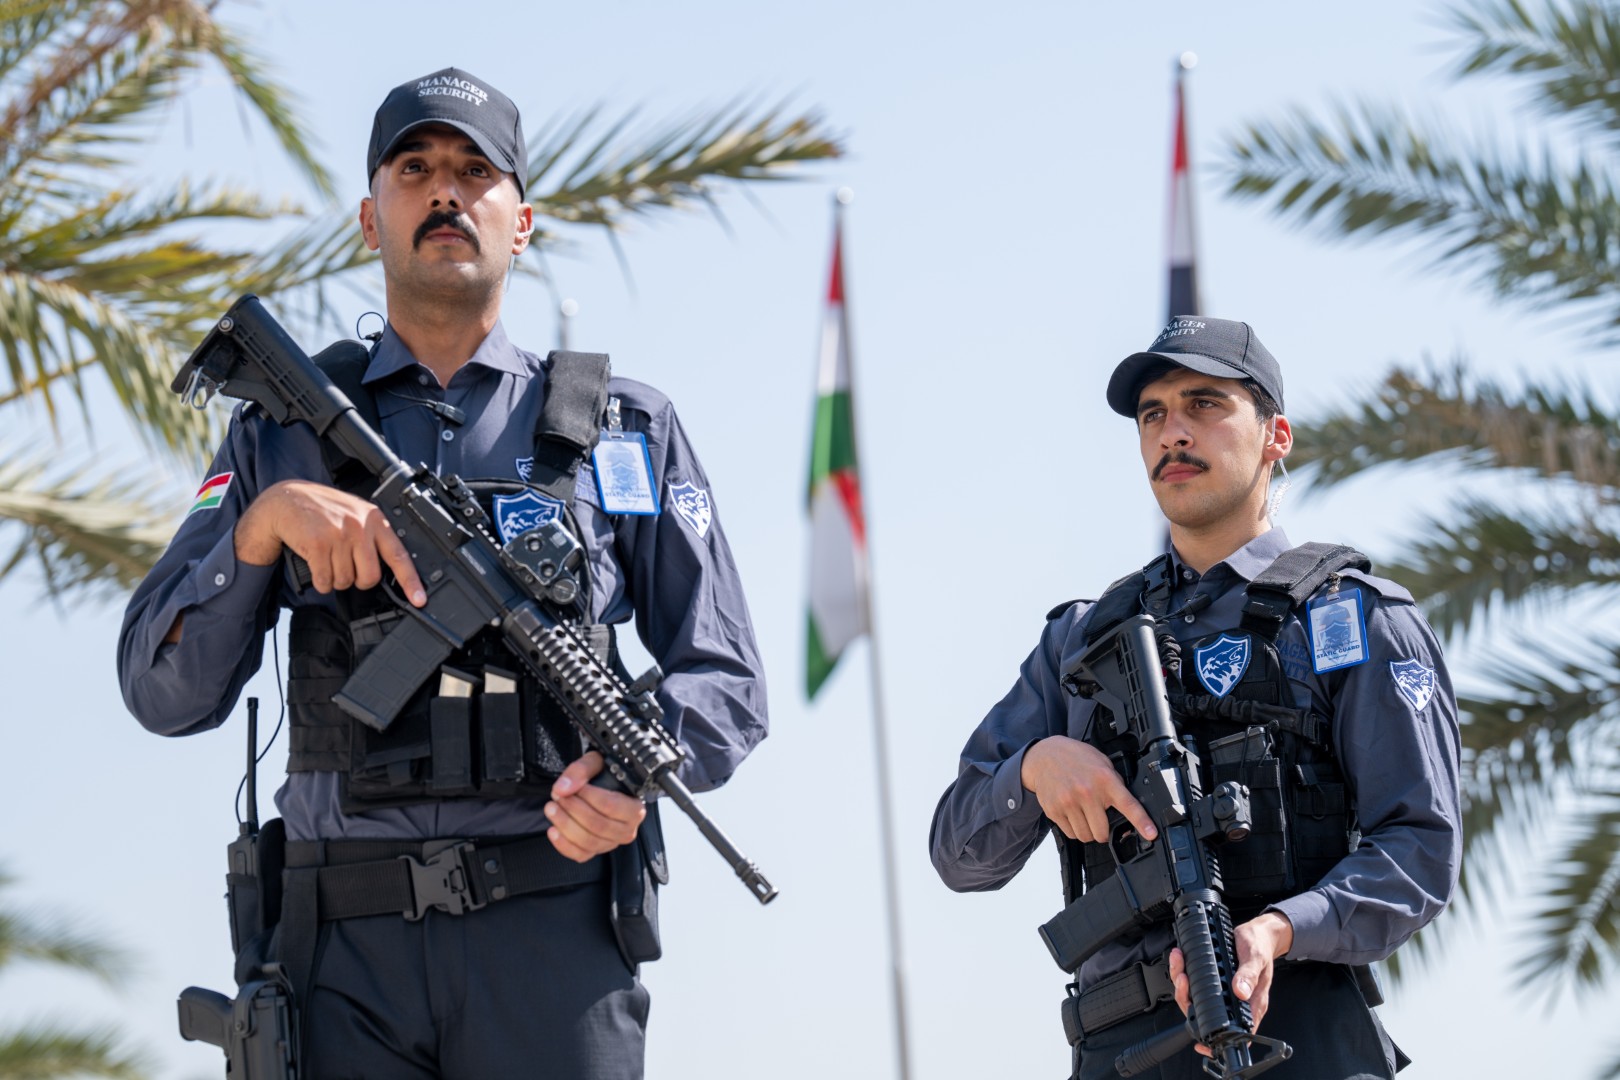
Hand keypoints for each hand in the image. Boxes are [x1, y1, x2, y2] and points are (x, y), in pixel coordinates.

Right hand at [234, 479, 425, 604]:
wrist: (286, 500)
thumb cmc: (321, 510)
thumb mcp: (354, 515)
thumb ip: (371, 536)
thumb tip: (386, 570)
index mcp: (374, 519)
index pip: (398, 555)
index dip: (410, 581)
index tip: (419, 599)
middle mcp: (360, 526)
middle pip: (370, 577)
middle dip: (357, 580)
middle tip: (345, 567)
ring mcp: (339, 535)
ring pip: (345, 581)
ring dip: (334, 578)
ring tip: (326, 558)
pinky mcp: (318, 544)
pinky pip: (325, 580)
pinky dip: (320, 581)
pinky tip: (316, 565)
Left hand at [545, 751, 645, 861]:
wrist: (600, 787)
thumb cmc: (603, 775)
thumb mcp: (595, 762)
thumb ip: (581, 770)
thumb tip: (563, 788)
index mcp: (634, 808)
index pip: (611, 806)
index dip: (589, 797)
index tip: (576, 787)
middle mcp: (627, 830)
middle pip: (598, 825)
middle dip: (573, 810)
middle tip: (558, 796)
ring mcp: (611, 843)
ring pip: (588, 841)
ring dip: (565, 824)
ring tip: (551, 808)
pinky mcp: (595, 851)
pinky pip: (580, 855)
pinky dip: (563, 844)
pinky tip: (553, 829)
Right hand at [1020, 735, 1156, 843]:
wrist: (1044, 756)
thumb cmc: (1076, 759)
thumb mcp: (1102, 763)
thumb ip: (1114, 783)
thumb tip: (1127, 805)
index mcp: (1104, 779)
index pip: (1128, 805)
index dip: (1142, 822)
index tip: (1151, 834)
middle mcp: (1087, 792)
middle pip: (1102, 832)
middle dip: (1103, 831)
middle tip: (1100, 820)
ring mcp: (1069, 802)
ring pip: (1086, 836)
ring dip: (1088, 832)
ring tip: (1085, 815)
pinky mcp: (1054, 810)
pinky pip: (1070, 833)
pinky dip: (1074, 829)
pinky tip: (1073, 814)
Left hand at [1168, 911, 1293, 1055]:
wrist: (1260, 933)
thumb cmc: (1261, 947)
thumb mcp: (1256, 958)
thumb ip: (1248, 975)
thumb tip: (1241, 992)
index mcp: (1252, 1004)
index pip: (1235, 1033)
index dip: (1216, 1041)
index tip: (1200, 1043)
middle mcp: (1236, 1002)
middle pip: (1206, 1014)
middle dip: (1188, 999)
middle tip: (1183, 980)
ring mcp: (1225, 992)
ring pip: (1197, 998)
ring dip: (1183, 985)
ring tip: (1180, 967)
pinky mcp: (1216, 980)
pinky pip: (1196, 984)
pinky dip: (1185, 973)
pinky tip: (1182, 960)